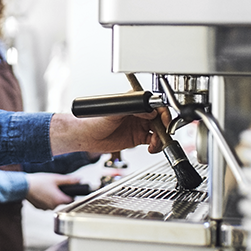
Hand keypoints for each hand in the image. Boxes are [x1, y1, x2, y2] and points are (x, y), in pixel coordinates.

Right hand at [25, 173, 80, 209]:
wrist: (23, 185)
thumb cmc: (39, 182)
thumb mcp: (55, 178)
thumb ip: (68, 180)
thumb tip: (79, 179)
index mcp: (59, 200)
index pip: (71, 200)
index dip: (70, 194)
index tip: (67, 189)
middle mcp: (53, 206)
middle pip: (61, 201)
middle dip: (59, 194)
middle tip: (54, 185)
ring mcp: (45, 208)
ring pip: (52, 202)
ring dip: (51, 197)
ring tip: (45, 188)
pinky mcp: (38, 207)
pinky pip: (45, 204)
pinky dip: (44, 199)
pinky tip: (40, 192)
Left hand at [50, 108, 168, 156]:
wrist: (86, 136)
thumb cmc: (94, 120)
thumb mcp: (114, 112)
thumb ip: (132, 110)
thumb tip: (150, 112)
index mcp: (134, 102)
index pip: (155, 105)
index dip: (163, 113)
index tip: (165, 122)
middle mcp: (139, 113)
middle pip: (161, 118)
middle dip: (165, 127)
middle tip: (163, 135)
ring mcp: (139, 125)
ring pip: (159, 131)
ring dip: (161, 138)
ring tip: (154, 144)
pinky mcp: (138, 137)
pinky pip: (153, 141)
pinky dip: (156, 145)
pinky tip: (151, 148)